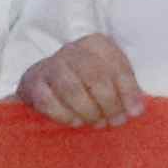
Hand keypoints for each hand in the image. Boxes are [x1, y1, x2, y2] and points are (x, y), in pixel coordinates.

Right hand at [17, 33, 146, 128]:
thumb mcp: (111, 78)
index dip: (128, 92)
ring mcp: (50, 64)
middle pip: (95, 77)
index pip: (118, 66)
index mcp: (97, 44)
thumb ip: (126, 91)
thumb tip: (136, 111)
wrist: (48, 79)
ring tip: (96, 123)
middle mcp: (73, 50)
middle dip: (109, 104)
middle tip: (114, 121)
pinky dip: (65, 116)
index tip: (134, 113)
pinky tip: (76, 122)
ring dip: (88, 112)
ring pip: (71, 90)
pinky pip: (48, 102)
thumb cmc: (88, 80)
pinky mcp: (32, 82)